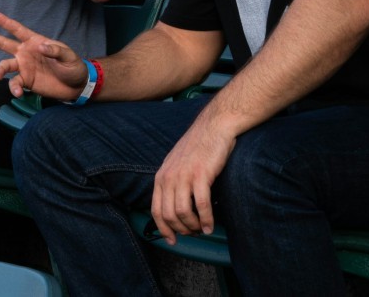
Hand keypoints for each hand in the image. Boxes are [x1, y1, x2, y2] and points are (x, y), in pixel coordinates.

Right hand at [0, 10, 87, 99]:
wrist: (76, 87)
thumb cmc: (73, 66)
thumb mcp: (68, 56)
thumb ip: (54, 50)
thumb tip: (39, 46)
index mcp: (34, 41)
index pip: (16, 29)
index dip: (3, 21)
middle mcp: (25, 53)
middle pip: (2, 44)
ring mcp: (24, 67)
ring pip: (4, 66)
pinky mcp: (26, 81)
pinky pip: (14, 83)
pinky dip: (13, 88)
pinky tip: (18, 92)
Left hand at [151, 118, 236, 244]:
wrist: (213, 128)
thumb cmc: (197, 148)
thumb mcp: (175, 165)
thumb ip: (171, 183)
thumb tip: (174, 206)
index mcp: (161, 177)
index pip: (156, 210)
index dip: (163, 229)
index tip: (172, 240)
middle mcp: (169, 178)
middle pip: (169, 215)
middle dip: (181, 229)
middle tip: (193, 234)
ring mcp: (184, 176)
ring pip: (183, 212)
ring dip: (193, 226)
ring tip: (202, 230)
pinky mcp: (201, 175)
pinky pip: (201, 204)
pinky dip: (206, 219)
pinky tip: (211, 225)